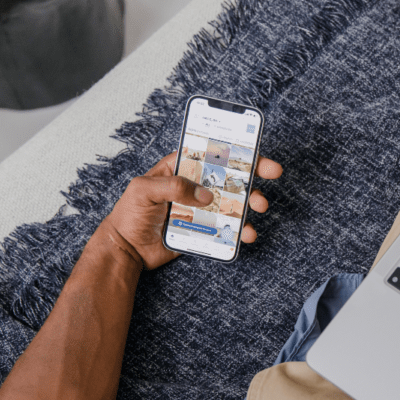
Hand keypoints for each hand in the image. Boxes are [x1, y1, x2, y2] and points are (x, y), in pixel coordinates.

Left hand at [101, 152, 282, 268]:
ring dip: (249, 202)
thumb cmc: (129, 214)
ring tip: (259, 207)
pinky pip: (226, 227)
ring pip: (232, 202)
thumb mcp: (143, 190)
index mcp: (179, 169)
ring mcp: (200, 208)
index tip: (255, 150)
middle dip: (252, 173)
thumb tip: (205, 195)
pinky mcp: (203, 229)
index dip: (234, 149)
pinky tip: (247, 234)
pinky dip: (240, 230)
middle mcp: (193, 186)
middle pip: (228, 176)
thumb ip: (173, 187)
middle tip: (272, 173)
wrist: (126, 250)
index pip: (210, 153)